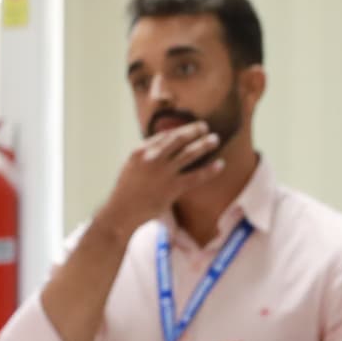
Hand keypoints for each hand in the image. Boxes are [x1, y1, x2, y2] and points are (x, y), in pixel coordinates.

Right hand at [97, 120, 221, 234]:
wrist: (121, 213)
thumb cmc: (126, 190)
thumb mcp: (131, 166)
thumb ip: (147, 153)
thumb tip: (166, 141)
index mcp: (141, 151)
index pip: (165, 135)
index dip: (179, 129)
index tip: (189, 128)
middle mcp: (153, 159)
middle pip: (179, 138)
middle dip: (194, 130)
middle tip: (204, 127)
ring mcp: (164, 173)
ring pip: (189, 153)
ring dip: (204, 144)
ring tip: (214, 139)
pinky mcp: (173, 188)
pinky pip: (196, 176)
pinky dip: (210, 170)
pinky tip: (220, 164)